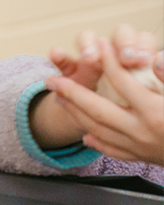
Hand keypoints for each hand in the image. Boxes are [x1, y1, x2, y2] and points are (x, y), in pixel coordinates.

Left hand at [46, 28, 163, 165]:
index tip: (99, 45)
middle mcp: (143, 132)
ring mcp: (141, 148)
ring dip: (75, 114)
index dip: (109, 61)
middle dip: (72, 93)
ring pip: (98, 131)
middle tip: (50, 78)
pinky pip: (114, 151)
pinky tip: (86, 136)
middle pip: (98, 109)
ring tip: (59, 98)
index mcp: (156, 112)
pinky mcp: (145, 160)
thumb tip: (156, 59)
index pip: (123, 82)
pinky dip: (98, 143)